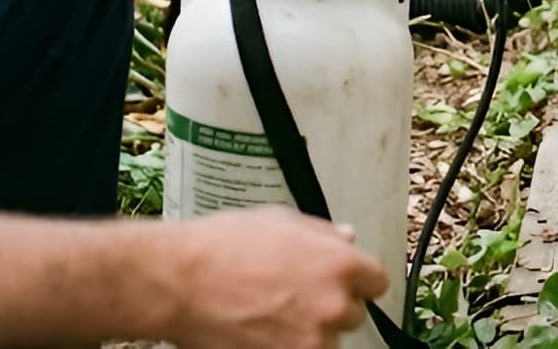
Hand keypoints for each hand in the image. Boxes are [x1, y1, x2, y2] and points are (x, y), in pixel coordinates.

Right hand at [170, 207, 389, 347]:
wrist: (181, 282)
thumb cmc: (225, 245)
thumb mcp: (281, 221)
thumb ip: (323, 234)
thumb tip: (348, 239)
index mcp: (341, 265)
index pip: (377, 283)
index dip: (357, 282)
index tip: (342, 283)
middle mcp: (335, 305)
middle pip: (354, 315)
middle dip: (331, 307)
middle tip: (295, 297)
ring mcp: (312, 340)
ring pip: (327, 340)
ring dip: (309, 332)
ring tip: (272, 314)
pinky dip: (287, 345)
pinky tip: (262, 330)